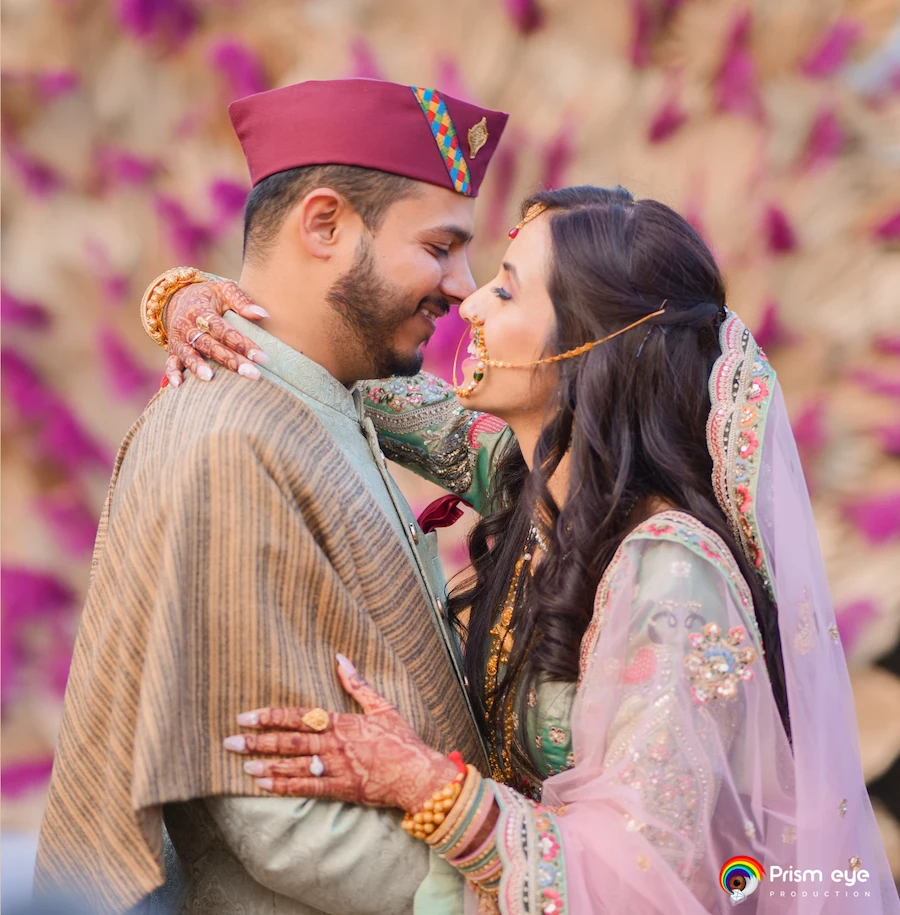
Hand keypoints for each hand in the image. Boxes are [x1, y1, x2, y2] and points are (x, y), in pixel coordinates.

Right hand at [165, 279, 270, 387]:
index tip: (262, 357)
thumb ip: (241, 301)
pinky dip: (172, 374)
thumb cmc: (210, 297)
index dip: (242, 343)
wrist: (181, 298)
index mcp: (201, 310)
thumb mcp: (224, 290)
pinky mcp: (172, 351)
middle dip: (231, 360)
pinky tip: (179, 385)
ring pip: (189, 354)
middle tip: (253, 374)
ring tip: (209, 378)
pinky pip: (170, 363)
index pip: (223, 329)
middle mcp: (188, 326)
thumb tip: (263, 315)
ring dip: (198, 366)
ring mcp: (178, 339)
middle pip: (209, 345)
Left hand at [223, 655, 458, 811]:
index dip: (270, 717)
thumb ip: (357, 684)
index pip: (298, 717)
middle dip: (258, 741)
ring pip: (294, 766)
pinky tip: (265, 786)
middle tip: (231, 742)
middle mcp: (334, 745)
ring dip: (267, 765)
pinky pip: (307, 788)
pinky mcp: (340, 788)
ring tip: (243, 765)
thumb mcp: (382, 706)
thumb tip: (340, 658)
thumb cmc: (401, 739)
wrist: (417, 773)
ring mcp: (336, 768)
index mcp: (341, 722)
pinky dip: (285, 787)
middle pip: (289, 742)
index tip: (246, 716)